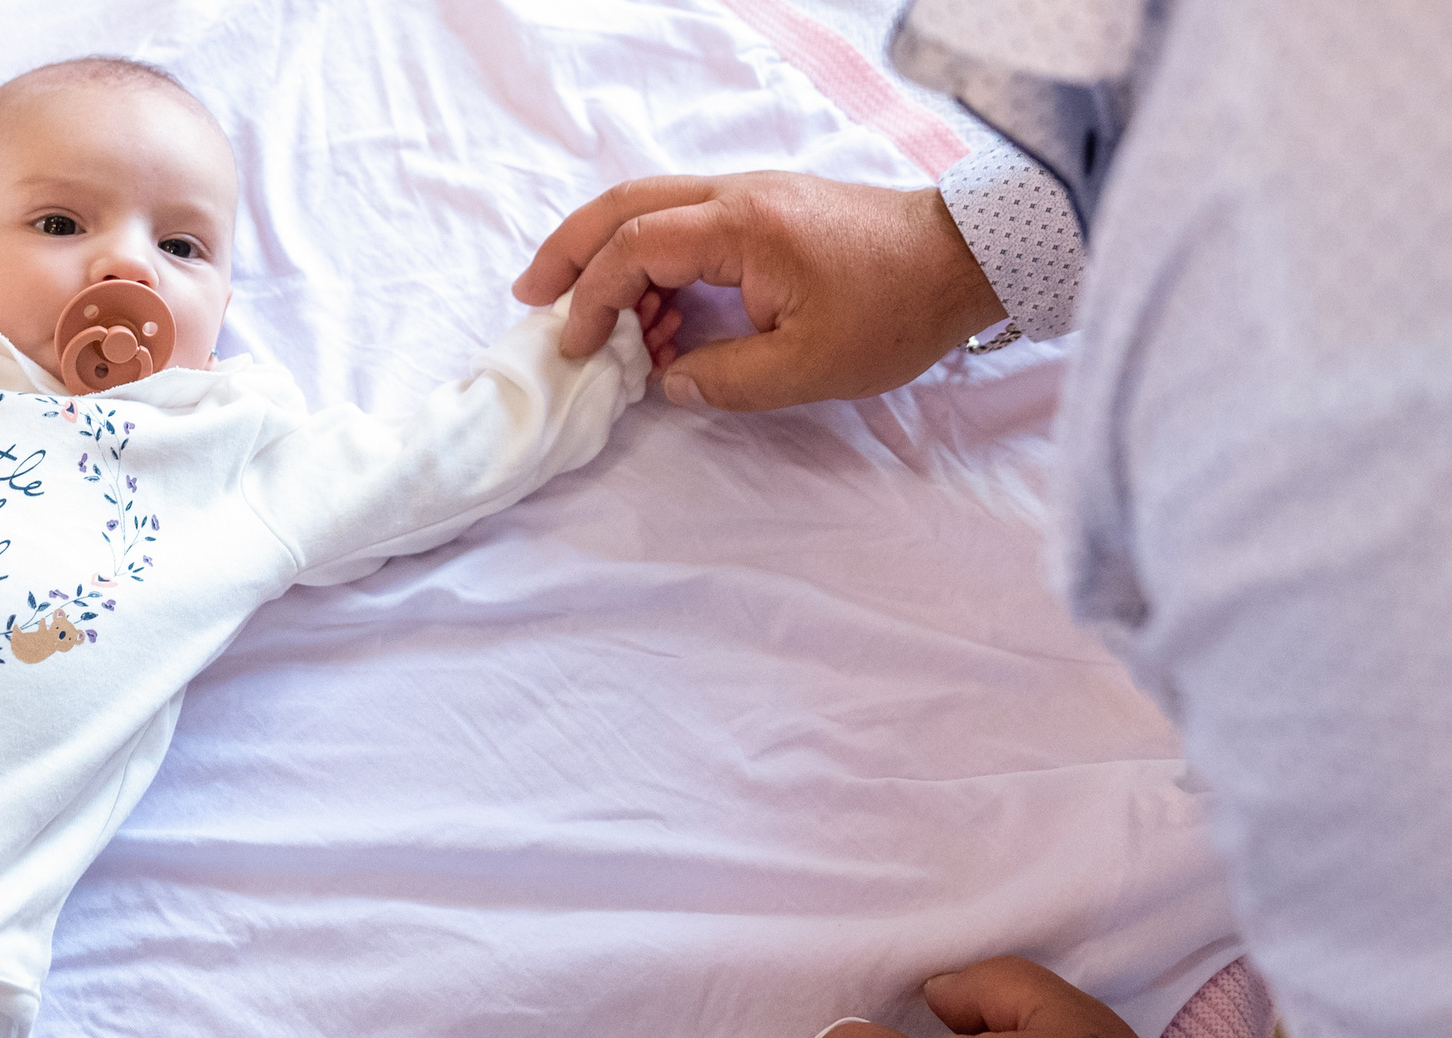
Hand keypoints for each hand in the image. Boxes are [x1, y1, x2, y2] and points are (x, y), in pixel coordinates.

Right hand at [512, 172, 1006, 409]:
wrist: (968, 259)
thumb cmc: (896, 309)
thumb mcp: (806, 368)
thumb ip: (722, 379)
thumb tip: (667, 381)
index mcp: (740, 225)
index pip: (634, 248)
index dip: (592, 299)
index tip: (576, 347)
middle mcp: (737, 194)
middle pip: (624, 205)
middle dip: (569, 250)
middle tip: (530, 295)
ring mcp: (752, 196)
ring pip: (651, 208)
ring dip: (609, 257)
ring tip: (596, 324)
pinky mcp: (768, 212)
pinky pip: (685, 224)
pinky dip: (651, 261)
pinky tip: (657, 317)